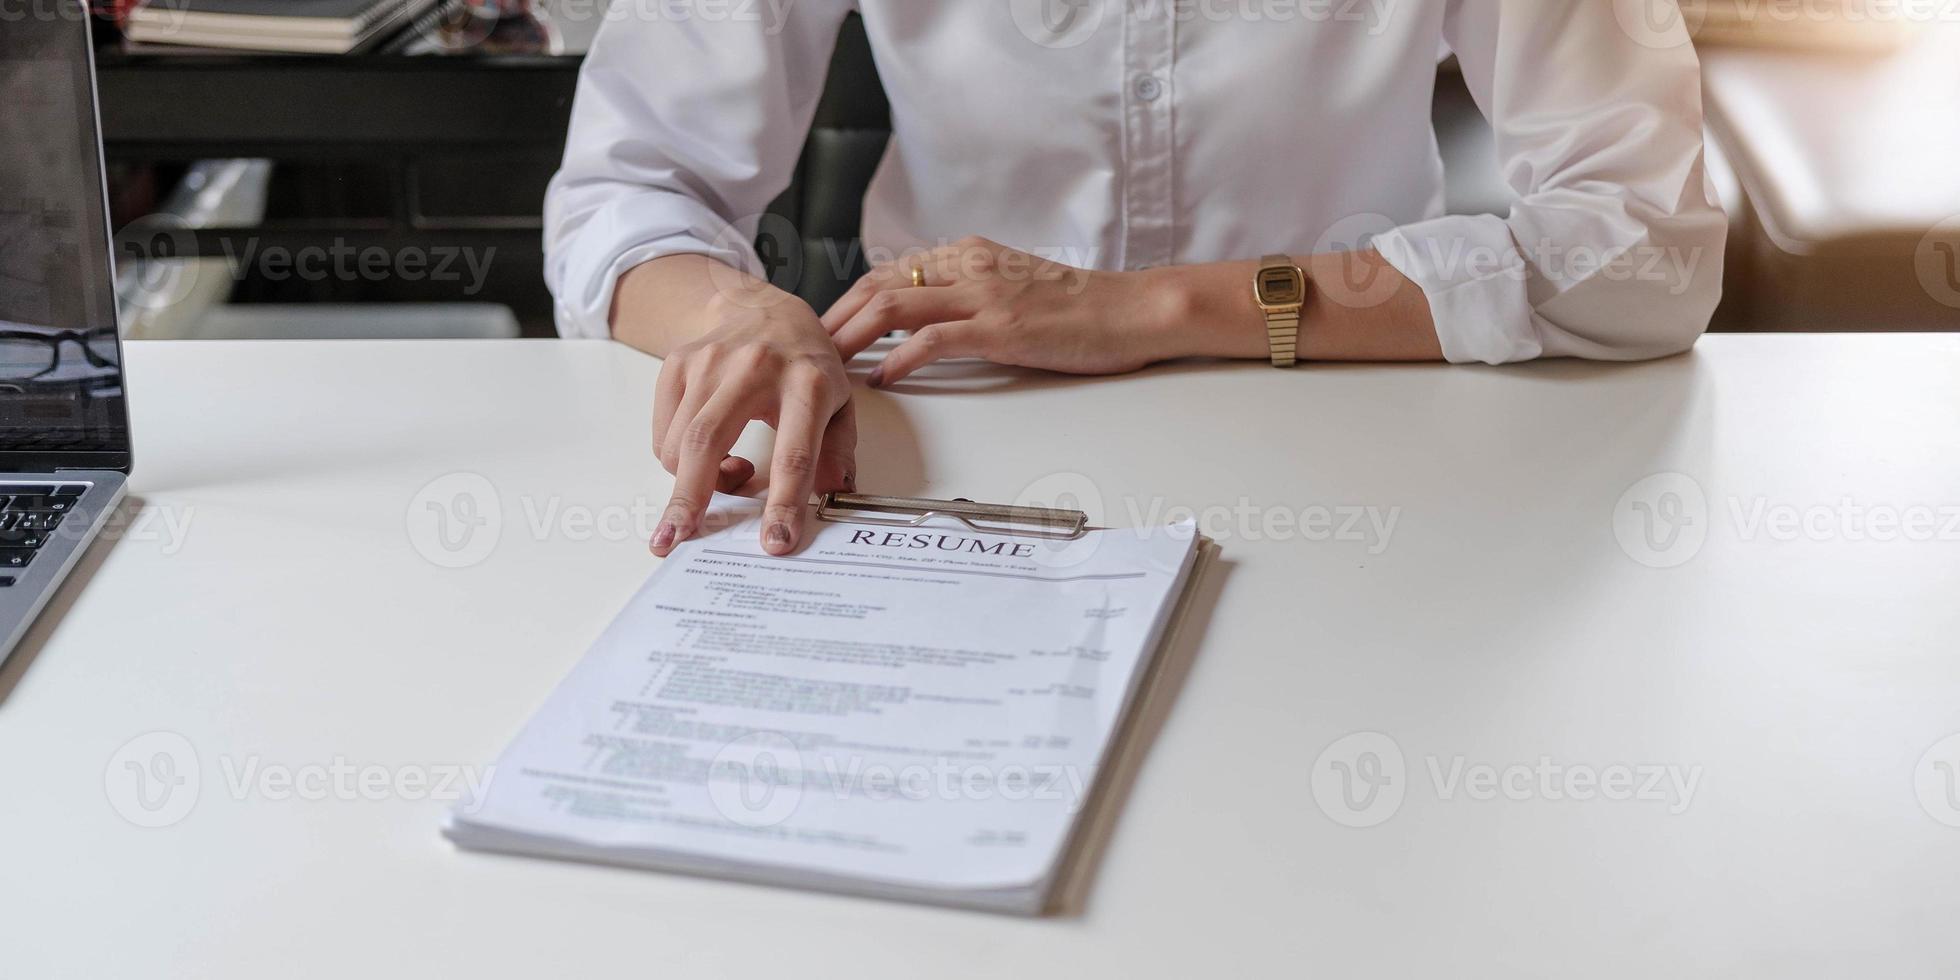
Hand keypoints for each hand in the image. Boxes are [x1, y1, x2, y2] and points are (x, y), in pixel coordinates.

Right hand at [650, 290, 855, 557]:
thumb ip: (838, 450)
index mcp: (807, 383)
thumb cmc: (805, 364)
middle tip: (674, 540)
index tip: (775, 543)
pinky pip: (664, 432)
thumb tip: (834, 494)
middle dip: (689, 498)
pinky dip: (677, 457)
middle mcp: (754, 369)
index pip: (794, 453)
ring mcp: (709, 363)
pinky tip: (709, 448)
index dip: (784, 503)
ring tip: (729, 472)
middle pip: (709, 442)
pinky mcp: (678, 364)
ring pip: (680, 442)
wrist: (762, 308)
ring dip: (692, 480)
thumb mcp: (840, 402)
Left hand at [822, 236, 1179, 384]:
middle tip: (808, 350)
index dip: (848, 300)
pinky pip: (932, 340)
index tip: (825, 328)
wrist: (1131, 310)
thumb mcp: (1013, 287)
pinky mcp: (1000, 327)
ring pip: (894, 306)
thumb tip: (926, 319)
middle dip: (835, 319)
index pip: (889, 272)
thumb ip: (970, 293)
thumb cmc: (1079, 307)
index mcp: (969, 254)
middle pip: (878, 285)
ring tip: (828, 364)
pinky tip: (881, 378)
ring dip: (852, 337)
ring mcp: (983, 294)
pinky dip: (898, 359)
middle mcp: (969, 266)